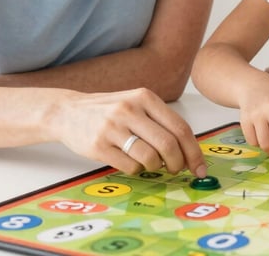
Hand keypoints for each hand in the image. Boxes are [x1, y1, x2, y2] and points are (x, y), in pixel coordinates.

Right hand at [47, 88, 205, 176]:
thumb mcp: (137, 104)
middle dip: (178, 163)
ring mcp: (113, 127)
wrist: (69, 111)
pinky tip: (133, 162)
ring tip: (152, 164)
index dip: (194, 151)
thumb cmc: (110, 110)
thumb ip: (161, 121)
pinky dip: (137, 170)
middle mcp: (130, 110)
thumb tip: (189, 149)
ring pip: (150, 158)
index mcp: (145, 97)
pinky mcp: (98, 145)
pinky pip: (130, 166)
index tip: (199, 166)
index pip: (180, 127)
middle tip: (177, 169)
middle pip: (168, 144)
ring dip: (156, 167)